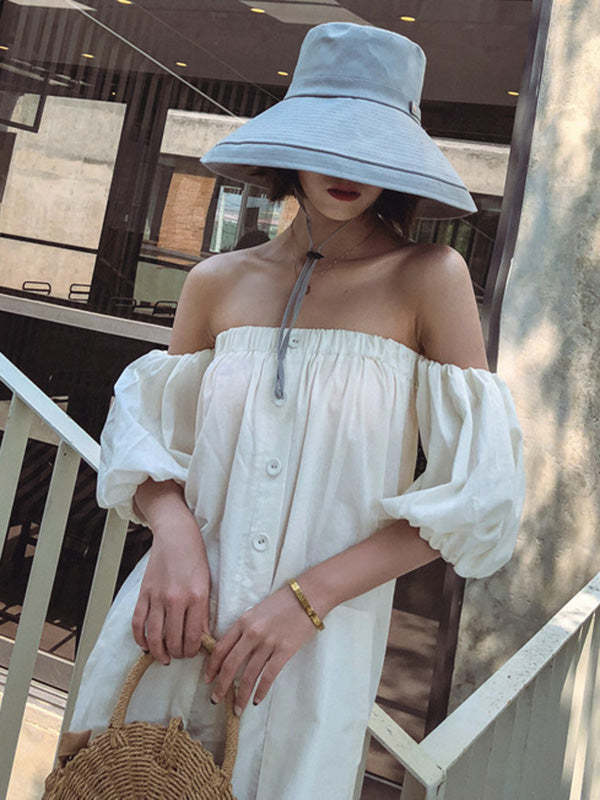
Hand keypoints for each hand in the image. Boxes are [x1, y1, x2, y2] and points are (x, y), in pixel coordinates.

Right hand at [132, 517, 211, 664]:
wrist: (176, 536)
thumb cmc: (195, 559)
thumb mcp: (206, 585)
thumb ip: (203, 613)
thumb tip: (201, 639)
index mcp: (196, 597)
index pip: (193, 637)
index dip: (192, 651)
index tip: (192, 653)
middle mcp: (176, 599)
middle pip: (173, 640)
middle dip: (177, 654)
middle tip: (179, 655)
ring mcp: (157, 597)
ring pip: (154, 636)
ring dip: (159, 652)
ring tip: (163, 656)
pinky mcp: (143, 593)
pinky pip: (138, 622)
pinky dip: (140, 638)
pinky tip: (145, 645)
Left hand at [204, 584, 320, 714]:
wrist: (309, 595)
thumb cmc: (283, 602)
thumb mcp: (257, 611)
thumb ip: (244, 628)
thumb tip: (233, 650)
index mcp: (243, 621)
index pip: (221, 648)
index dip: (211, 667)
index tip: (207, 679)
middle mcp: (252, 633)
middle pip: (230, 664)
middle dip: (221, 685)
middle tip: (215, 699)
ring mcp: (268, 642)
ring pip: (248, 675)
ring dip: (241, 695)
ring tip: (237, 709)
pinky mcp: (285, 650)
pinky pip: (268, 676)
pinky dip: (261, 690)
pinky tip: (257, 700)